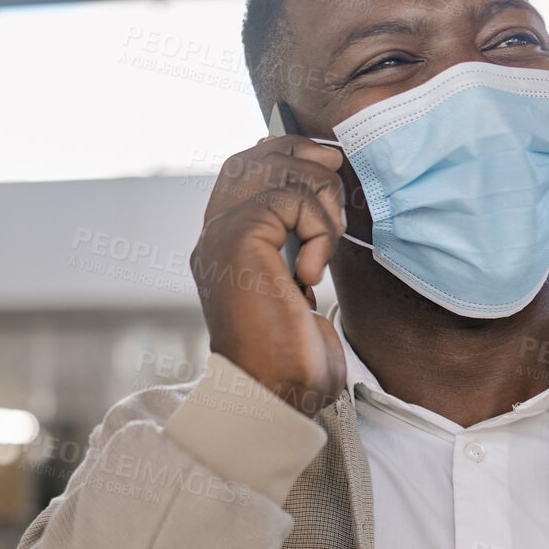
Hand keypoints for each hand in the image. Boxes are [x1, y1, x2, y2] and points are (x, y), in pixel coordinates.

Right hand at [191, 136, 347, 416]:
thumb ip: (299, 243)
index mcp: (223, 248)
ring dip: (320, 195)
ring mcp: (221, 236)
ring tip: (328, 240)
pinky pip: (290, 199)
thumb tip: (325, 196)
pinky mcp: (238, 239)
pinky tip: (312, 273)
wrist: (277, 395)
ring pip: (275, 171)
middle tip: (335, 168)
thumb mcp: (300, 288)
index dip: (281, 153)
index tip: (323, 161)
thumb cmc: (294, 358)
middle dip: (300, 154)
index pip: (241, 172)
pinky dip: (318, 230)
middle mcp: (214, 237)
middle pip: (250, 159)